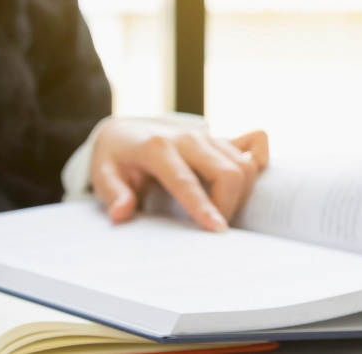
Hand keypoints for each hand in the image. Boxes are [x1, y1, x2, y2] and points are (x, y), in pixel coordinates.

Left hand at [89, 118, 269, 231]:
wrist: (124, 131)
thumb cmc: (115, 159)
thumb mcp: (103, 175)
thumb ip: (113, 194)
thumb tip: (121, 214)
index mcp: (157, 148)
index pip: (185, 181)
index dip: (203, 207)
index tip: (218, 230)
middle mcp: (187, 139)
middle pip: (227, 172)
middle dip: (229, 205)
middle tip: (216, 227)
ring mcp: (207, 137)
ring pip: (242, 164)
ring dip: (242, 192)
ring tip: (223, 211)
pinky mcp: (219, 139)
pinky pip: (254, 143)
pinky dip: (258, 160)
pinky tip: (249, 178)